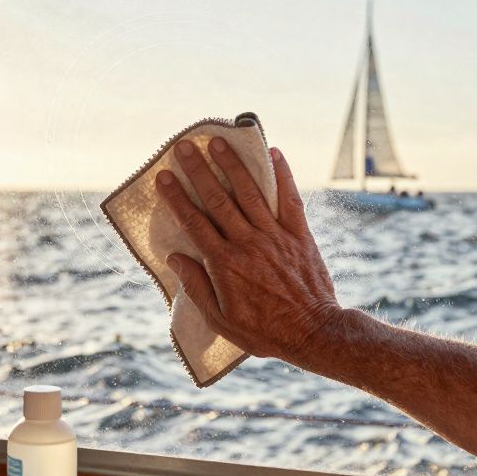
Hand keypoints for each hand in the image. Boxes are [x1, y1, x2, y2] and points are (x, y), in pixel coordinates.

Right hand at [156, 138, 343, 364]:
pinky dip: (283, 175)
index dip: (177, 197)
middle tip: (185, 146)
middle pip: (218, 200)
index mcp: (225, 264)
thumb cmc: (264, 331)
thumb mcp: (221, 320)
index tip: (163, 176)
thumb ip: (196, 287)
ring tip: (219, 142)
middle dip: (199, 171)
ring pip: (250, 193)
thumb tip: (176, 258)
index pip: (194, 222)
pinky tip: (274, 153)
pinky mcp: (299, 235)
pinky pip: (290, 199)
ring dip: (233, 165)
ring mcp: (276, 236)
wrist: (313, 333)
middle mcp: (248, 243)